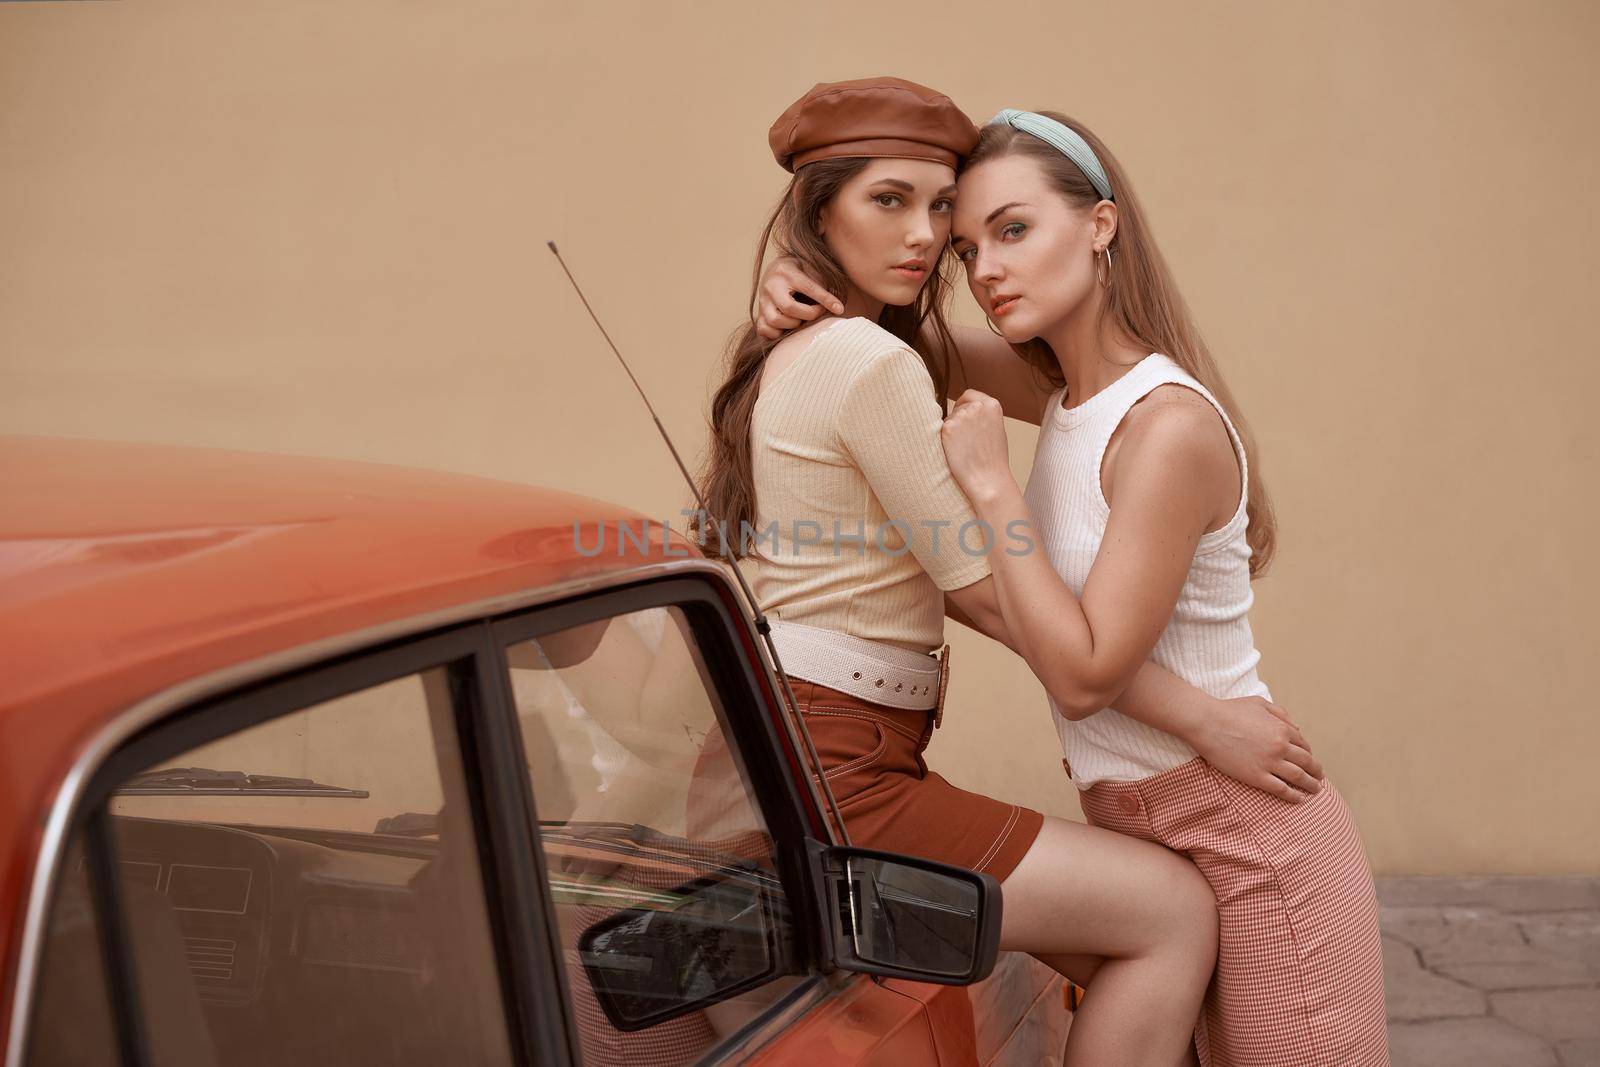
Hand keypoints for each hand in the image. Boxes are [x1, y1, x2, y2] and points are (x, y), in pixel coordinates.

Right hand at [755, 256, 844, 338]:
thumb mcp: (810, 268)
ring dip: (793, 324)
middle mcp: (770, 286)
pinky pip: (764, 330)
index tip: (840, 309)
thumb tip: (838, 306)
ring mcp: (762, 301)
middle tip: (816, 312)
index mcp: (786, 271)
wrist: (776, 269)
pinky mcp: (758, 313)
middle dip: (807, 315)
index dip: (826, 300)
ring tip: (801, 318)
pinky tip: (788, 326)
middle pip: (789, 308)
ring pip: (775, 321)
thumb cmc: (799, 270)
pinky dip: (777, 333)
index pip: (809, 288)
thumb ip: (822, 283)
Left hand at [940, 389, 1013, 501]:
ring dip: (952, 431)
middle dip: (958, 421)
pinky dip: (945, 440)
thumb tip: (966, 410)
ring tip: (964, 449)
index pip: (969, 395)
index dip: (963, 405)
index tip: (962, 416)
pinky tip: (956, 451)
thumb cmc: (993, 459)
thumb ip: (983, 416)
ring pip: (948, 419)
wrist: (988, 479)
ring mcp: (962, 416)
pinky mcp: (948, 428)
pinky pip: (940, 430)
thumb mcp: (996, 429)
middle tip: (966, 442)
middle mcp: (977, 406)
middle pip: (957, 408)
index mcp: (992, 405)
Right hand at [1191, 696, 1323, 801]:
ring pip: (1299, 777)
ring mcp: (1269, 763)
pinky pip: (1281, 789)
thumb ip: (1280, 713)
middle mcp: (1280, 747)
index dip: (1308, 753)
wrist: (1207, 723)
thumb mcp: (1259, 703)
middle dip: (1316, 771)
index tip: (1309, 760)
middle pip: (1306, 762)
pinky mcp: (1257, 777)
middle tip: (1319, 777)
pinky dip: (1293, 796)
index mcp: (1282, 729)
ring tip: (1316, 790)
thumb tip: (1296, 728)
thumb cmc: (1230, 710)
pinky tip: (1299, 799)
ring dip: (1310, 785)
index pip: (1303, 744)